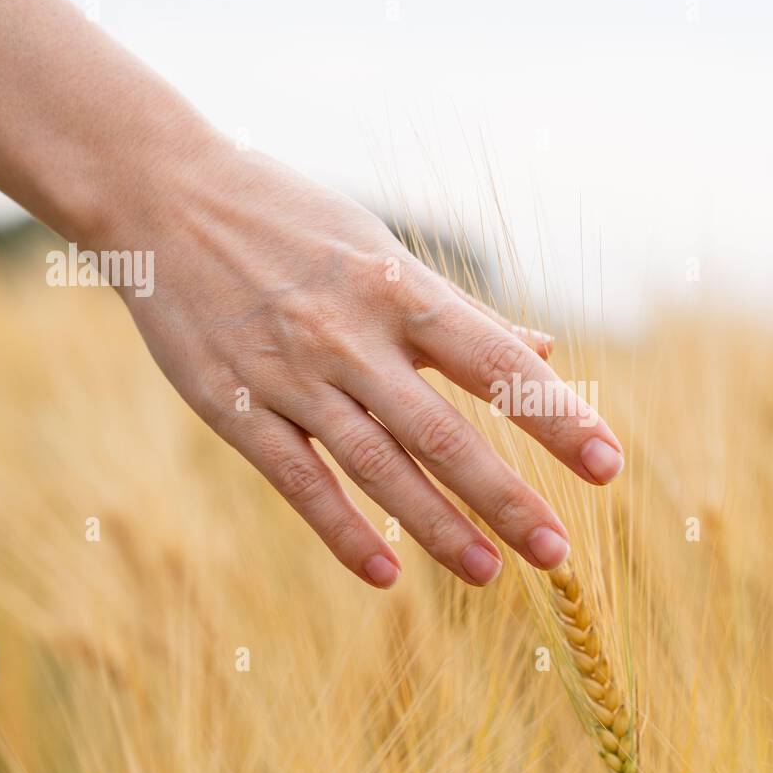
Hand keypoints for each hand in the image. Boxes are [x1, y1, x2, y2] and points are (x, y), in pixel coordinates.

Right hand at [111, 140, 623, 588]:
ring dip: (438, 526)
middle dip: (506, 497)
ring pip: (377, 466)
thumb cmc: (290, 221)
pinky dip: (342, 531)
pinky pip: (299, 480)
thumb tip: (543, 346)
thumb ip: (461, 311)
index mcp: (399, 290)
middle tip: (558, 552)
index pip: (496, 364)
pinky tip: (384, 576)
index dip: (556, 417)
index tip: (608, 464)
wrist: (164, 196)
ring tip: (490, 574)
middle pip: (444, 433)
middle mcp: (352, 338)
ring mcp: (292, 377)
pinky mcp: (236, 407)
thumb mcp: (382, 250)